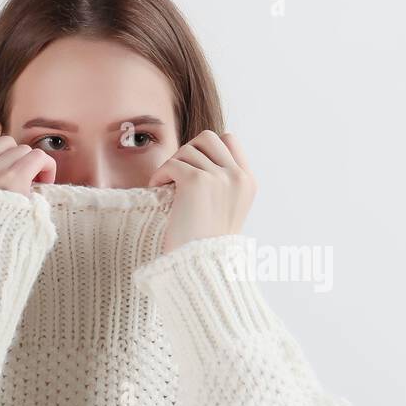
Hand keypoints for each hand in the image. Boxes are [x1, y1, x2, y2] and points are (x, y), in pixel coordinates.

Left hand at [147, 130, 255, 254]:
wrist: (201, 267)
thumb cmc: (206, 244)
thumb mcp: (226, 208)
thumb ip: (221, 181)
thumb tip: (196, 155)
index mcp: (248, 182)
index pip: (229, 140)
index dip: (207, 149)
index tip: (194, 168)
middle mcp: (237, 176)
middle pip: (206, 138)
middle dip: (187, 152)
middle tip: (177, 174)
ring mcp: (219, 177)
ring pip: (186, 150)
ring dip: (172, 166)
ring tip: (167, 187)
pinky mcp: (196, 181)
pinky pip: (171, 164)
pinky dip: (160, 175)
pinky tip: (157, 189)